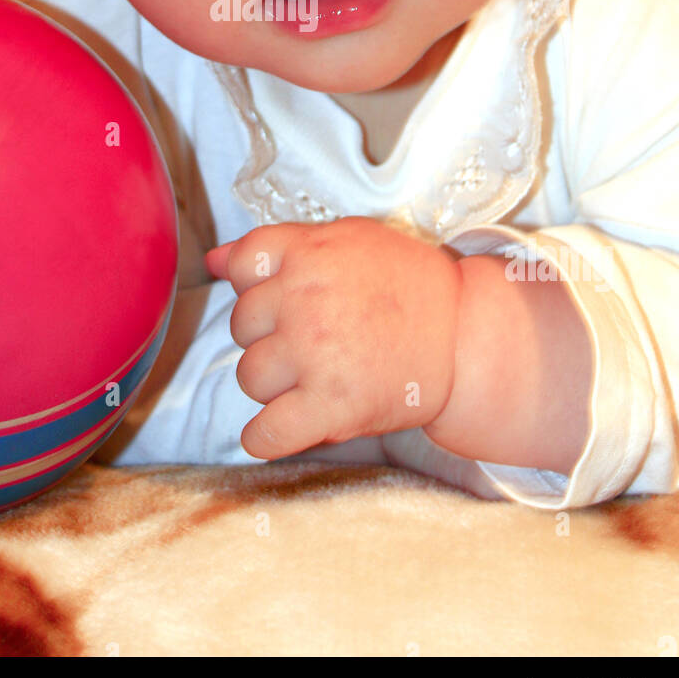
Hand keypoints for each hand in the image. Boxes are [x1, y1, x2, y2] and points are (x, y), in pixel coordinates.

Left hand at [205, 216, 462, 459]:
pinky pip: (266, 433)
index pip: (240, 265)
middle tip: (313, 339)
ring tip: (314, 375)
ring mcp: (314, 356)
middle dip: (269, 335)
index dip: (256, 285)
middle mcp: (304, 301)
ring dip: (273, 383)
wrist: (465, 336)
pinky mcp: (330, 407)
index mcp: (308, 254)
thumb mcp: (347, 239)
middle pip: (241, 325)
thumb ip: (278, 245)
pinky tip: (283, 427)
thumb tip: (214, 259)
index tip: (285, 298)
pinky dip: (266, 438)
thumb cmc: (408, 285)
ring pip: (249, 377)